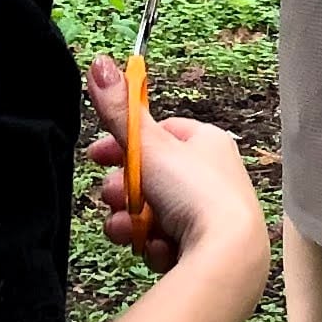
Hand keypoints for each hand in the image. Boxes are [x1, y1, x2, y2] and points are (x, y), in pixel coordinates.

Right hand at [86, 55, 266, 279]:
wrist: (226, 256)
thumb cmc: (196, 194)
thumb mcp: (150, 146)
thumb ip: (120, 111)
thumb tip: (101, 64)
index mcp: (206, 142)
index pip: (157, 136)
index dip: (122, 147)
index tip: (95, 156)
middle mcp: (211, 175)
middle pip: (150, 178)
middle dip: (124, 191)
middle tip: (114, 197)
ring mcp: (210, 214)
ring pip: (152, 213)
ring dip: (132, 221)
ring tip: (129, 229)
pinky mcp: (205, 248)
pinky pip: (165, 242)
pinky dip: (154, 245)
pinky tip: (157, 249)